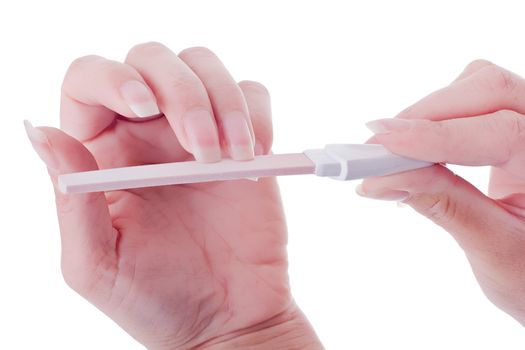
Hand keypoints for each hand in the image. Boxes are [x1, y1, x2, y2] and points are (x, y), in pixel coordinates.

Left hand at [25, 42, 321, 348]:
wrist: (227, 318)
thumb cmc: (157, 299)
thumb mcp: (98, 264)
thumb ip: (72, 204)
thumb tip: (42, 135)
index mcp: (103, 154)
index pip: (90, 81)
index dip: (112, 78)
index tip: (143, 108)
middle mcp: (149, 134)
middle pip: (153, 60)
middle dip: (182, 92)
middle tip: (201, 150)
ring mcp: (199, 134)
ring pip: (205, 66)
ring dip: (224, 103)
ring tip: (233, 159)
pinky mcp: (245, 143)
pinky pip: (252, 96)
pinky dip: (258, 114)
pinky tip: (254, 155)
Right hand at [358, 60, 524, 324]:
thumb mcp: (493, 248)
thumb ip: (442, 205)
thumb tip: (382, 178)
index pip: (503, 132)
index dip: (436, 136)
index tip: (382, 145)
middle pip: (489, 91)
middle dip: (426, 115)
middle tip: (376, 147)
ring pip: (478, 87)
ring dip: (429, 113)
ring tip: (393, 150)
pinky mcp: (514, 124)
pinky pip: (472, 100)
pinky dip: (436, 117)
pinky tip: (417, 145)